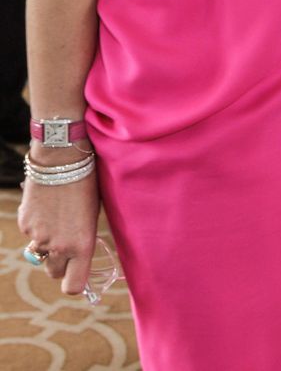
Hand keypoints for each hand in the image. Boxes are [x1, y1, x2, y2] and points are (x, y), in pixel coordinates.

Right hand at [18, 170, 99, 296]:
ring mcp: (38, 236)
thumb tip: (76, 253)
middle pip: (54, 273)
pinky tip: (47, 206)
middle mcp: (58, 246)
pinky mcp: (24, 224)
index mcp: (81, 244)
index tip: (77, 272)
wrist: (61, 158)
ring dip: (47, 244)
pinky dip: (37, 226)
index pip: (73, 286)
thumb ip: (83, 237)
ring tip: (57, 218)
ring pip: (40, 253)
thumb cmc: (86, 182)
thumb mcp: (92, 213)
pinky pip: (31, 235)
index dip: (74, 282)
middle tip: (67, 242)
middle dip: (59, 263)